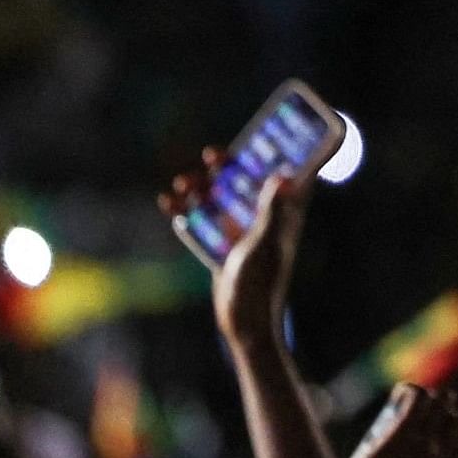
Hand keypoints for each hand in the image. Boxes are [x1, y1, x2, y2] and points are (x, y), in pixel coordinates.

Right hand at [158, 148, 307, 342]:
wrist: (244, 323)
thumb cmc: (261, 283)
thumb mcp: (264, 242)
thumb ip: (272, 210)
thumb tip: (286, 175)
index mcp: (284, 218)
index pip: (287, 178)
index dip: (279, 155)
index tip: (265, 134)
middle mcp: (266, 223)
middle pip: (247, 185)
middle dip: (228, 168)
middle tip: (210, 154)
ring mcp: (244, 236)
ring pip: (222, 202)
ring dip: (202, 189)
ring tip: (182, 182)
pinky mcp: (225, 251)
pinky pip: (204, 225)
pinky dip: (188, 213)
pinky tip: (169, 203)